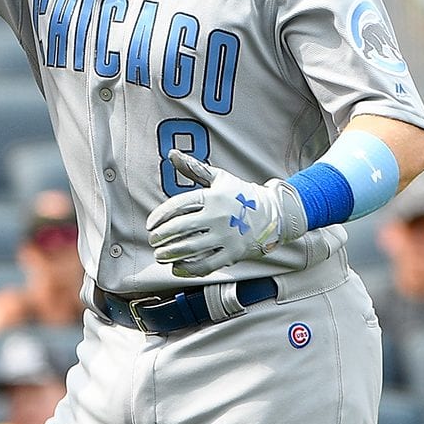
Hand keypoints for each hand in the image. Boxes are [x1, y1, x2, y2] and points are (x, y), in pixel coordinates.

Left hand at [146, 151, 307, 277]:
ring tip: (159, 254)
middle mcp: (218, 216)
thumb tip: (172, 154)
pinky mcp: (233, 253)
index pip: (178, 205)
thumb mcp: (218, 178)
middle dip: (161, 236)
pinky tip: (176, 267)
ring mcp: (226, 236)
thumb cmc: (240, 194)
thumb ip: (193, 168)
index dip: (159, 216)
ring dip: (170, 253)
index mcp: (212, 197)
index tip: (150, 224)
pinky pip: (207, 264)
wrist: (274, 213)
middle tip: (153, 240)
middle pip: (181, 228)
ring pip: (191, 248)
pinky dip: (188, 268)